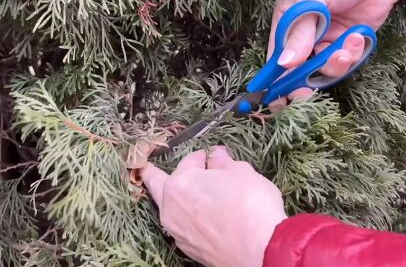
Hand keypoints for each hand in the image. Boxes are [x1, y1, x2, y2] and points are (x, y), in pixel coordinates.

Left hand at [141, 146, 286, 266]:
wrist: (259, 250)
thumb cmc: (250, 206)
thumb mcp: (241, 173)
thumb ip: (224, 163)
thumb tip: (217, 157)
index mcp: (180, 183)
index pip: (188, 161)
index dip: (202, 156)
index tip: (211, 155)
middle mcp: (171, 208)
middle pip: (157, 185)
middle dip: (153, 174)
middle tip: (145, 166)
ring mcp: (178, 232)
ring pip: (169, 209)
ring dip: (174, 198)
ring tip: (180, 192)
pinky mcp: (189, 249)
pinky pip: (182, 226)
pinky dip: (188, 217)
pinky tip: (201, 216)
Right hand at [268, 0, 405, 109]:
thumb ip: (298, 33)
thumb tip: (285, 64)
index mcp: (288, 19)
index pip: (276, 55)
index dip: (275, 78)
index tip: (277, 99)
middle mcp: (304, 32)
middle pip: (298, 69)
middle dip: (304, 81)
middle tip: (306, 93)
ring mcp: (327, 40)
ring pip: (324, 68)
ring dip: (335, 62)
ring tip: (348, 46)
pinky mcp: (348, 44)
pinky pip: (345, 62)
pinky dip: (352, 54)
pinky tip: (359, 35)